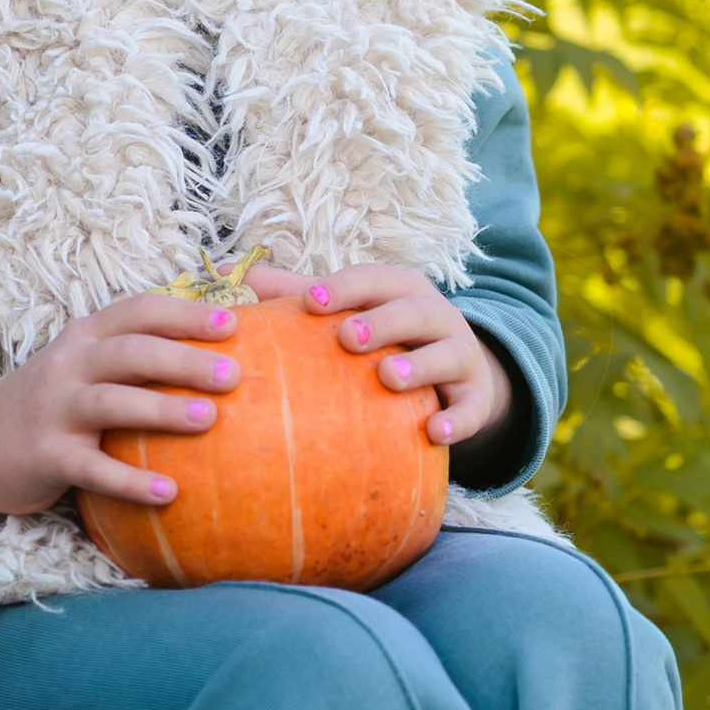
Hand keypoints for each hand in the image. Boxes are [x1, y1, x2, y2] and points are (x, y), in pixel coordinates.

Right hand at [0, 289, 252, 513]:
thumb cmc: (52, 402)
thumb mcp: (83, 364)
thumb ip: (134, 354)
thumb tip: (217, 352)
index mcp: (85, 337)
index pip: (138, 312)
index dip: (185, 314)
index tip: (233, 324)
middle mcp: (69, 366)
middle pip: (130, 353)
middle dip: (183, 360)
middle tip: (233, 375)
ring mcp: (55, 410)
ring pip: (112, 403)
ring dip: (161, 410)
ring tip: (209, 419)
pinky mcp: (47, 456)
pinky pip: (93, 469)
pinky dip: (130, 481)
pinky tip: (169, 492)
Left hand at [249, 261, 511, 452]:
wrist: (458, 374)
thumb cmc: (387, 336)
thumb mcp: (352, 311)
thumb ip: (299, 294)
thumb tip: (233, 275)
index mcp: (399, 290)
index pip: (372, 280)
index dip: (342, 288)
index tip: (308, 303)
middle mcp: (435, 315)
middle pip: (413, 309)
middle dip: (381, 321)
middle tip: (347, 338)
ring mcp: (460, 355)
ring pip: (447, 354)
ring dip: (419, 365)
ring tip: (389, 377)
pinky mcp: (476, 396)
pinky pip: (472, 408)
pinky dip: (458, 419)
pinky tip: (435, 433)